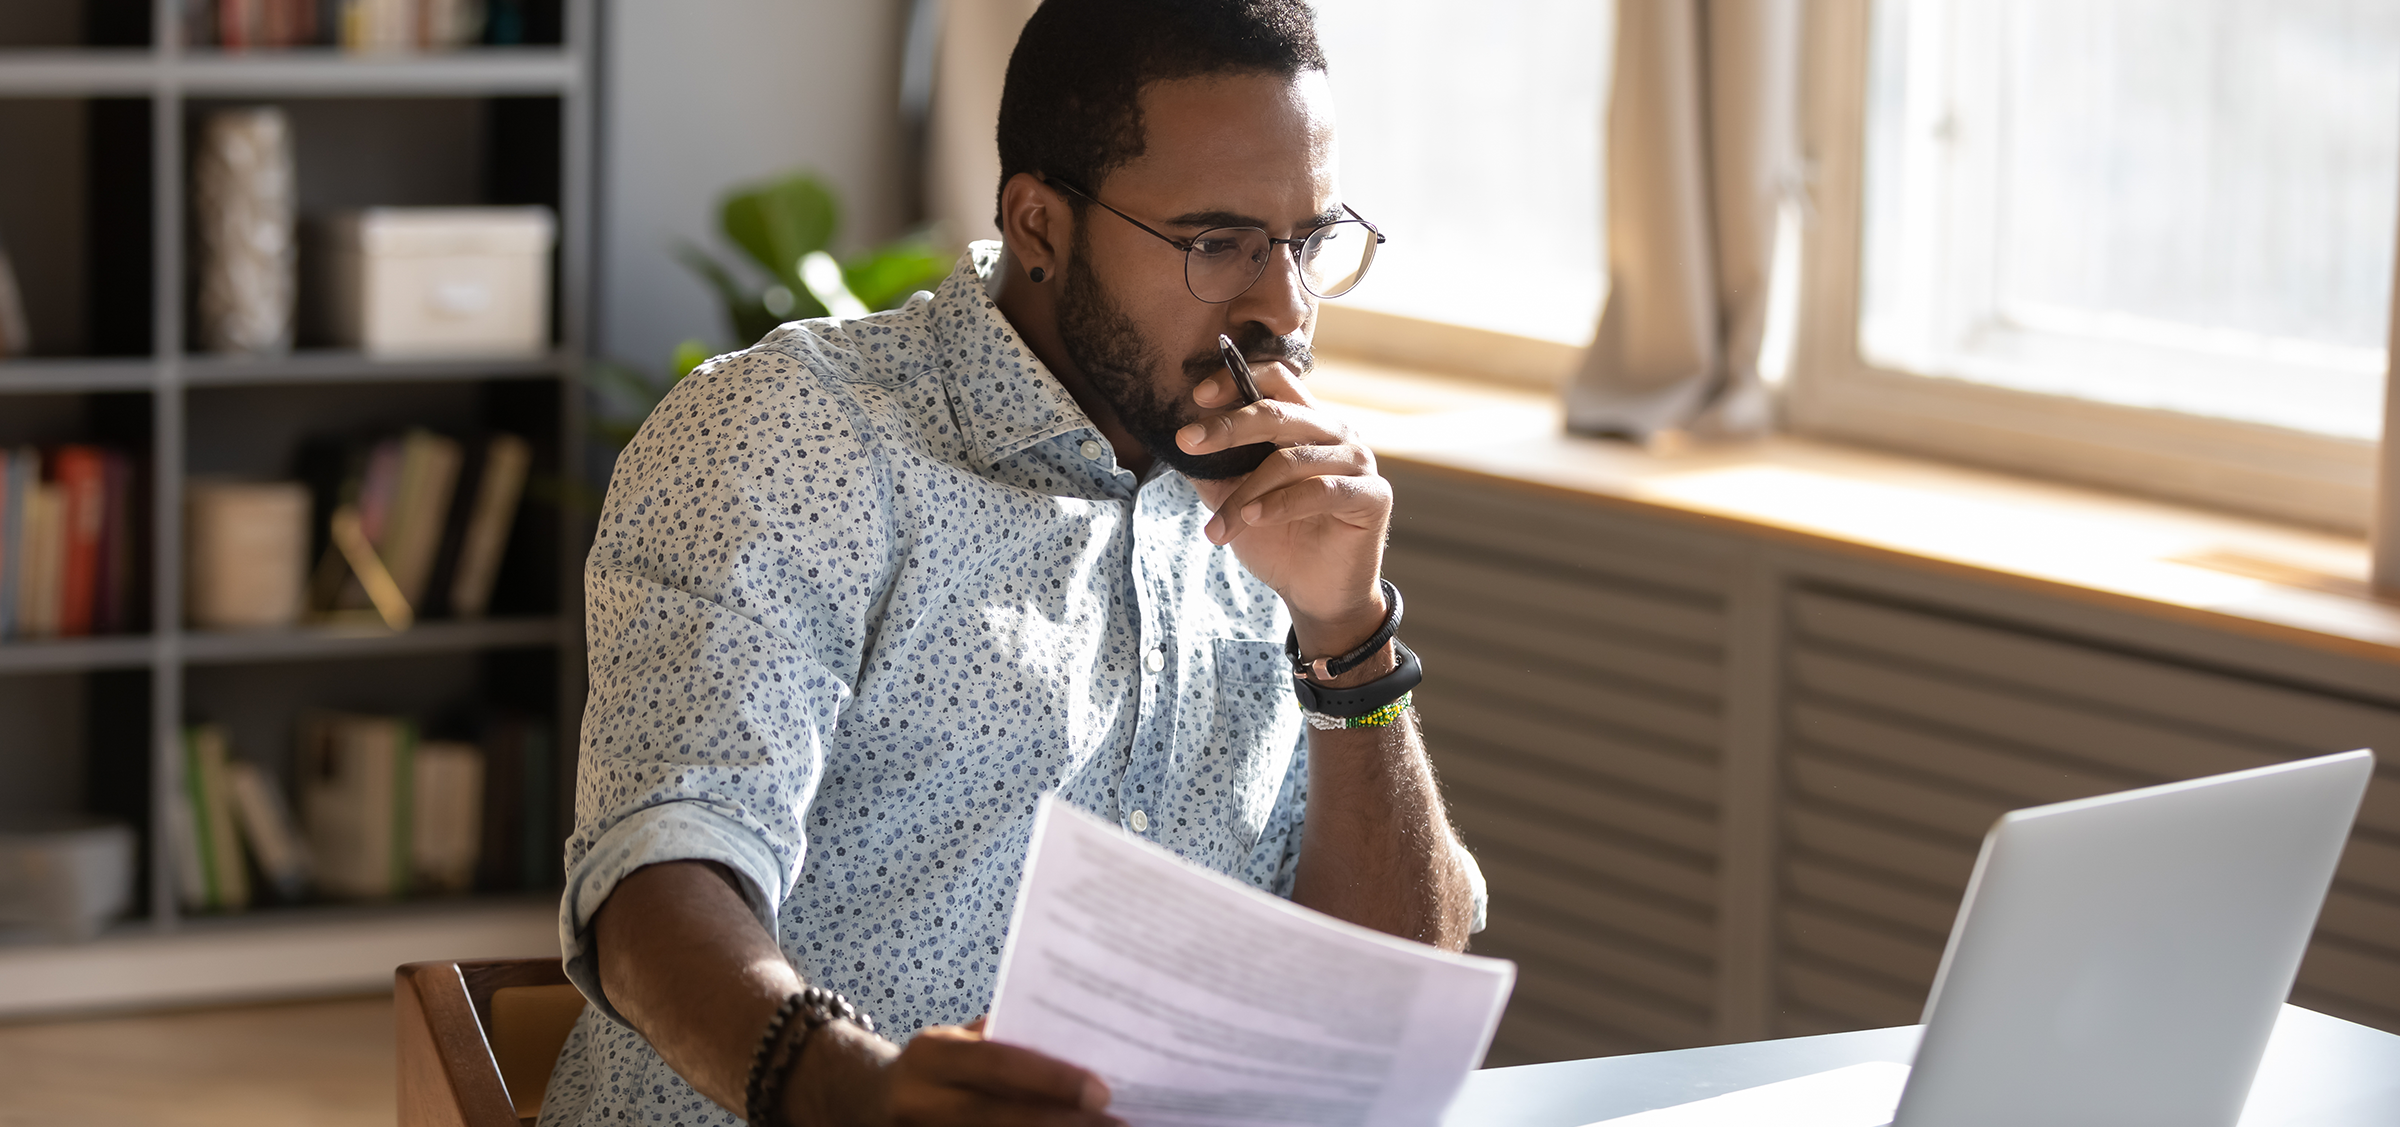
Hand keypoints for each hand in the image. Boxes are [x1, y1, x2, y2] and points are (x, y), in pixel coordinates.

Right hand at [817, 1017, 1121, 1126]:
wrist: (865, 1099)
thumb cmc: (935, 1065)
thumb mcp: (959, 1041)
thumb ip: (1005, 1039)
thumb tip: (1079, 1036)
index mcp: (931, 1056)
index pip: (999, 1064)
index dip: (1052, 1079)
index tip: (1102, 1089)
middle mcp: (920, 1102)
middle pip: (998, 1118)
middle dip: (1062, 1124)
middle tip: (1118, 1124)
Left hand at [1177, 361, 1391, 658]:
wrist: (1313, 592)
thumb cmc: (1277, 538)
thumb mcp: (1233, 498)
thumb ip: (1213, 469)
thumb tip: (1176, 442)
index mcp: (1305, 423)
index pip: (1276, 380)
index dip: (1237, 378)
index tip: (1197, 397)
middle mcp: (1334, 433)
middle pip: (1278, 412)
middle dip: (1228, 427)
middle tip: (1187, 442)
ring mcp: (1357, 461)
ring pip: (1291, 459)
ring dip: (1245, 491)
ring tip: (1218, 524)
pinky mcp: (1371, 495)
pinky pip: (1320, 490)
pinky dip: (1280, 504)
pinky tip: (1252, 518)